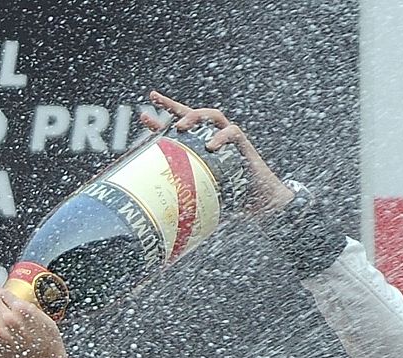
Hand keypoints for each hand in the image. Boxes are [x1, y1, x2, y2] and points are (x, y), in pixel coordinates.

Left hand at [143, 89, 294, 214]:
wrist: (258, 200)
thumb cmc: (229, 195)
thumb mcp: (200, 192)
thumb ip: (183, 192)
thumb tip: (158, 208)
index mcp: (200, 146)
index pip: (179, 129)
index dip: (162, 121)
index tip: (143, 116)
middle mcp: (213, 137)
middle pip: (193, 114)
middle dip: (174, 106)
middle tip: (156, 103)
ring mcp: (228, 139)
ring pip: (213, 116)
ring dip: (196, 116)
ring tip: (181, 126)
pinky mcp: (243, 145)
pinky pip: (233, 133)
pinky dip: (221, 137)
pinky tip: (210, 145)